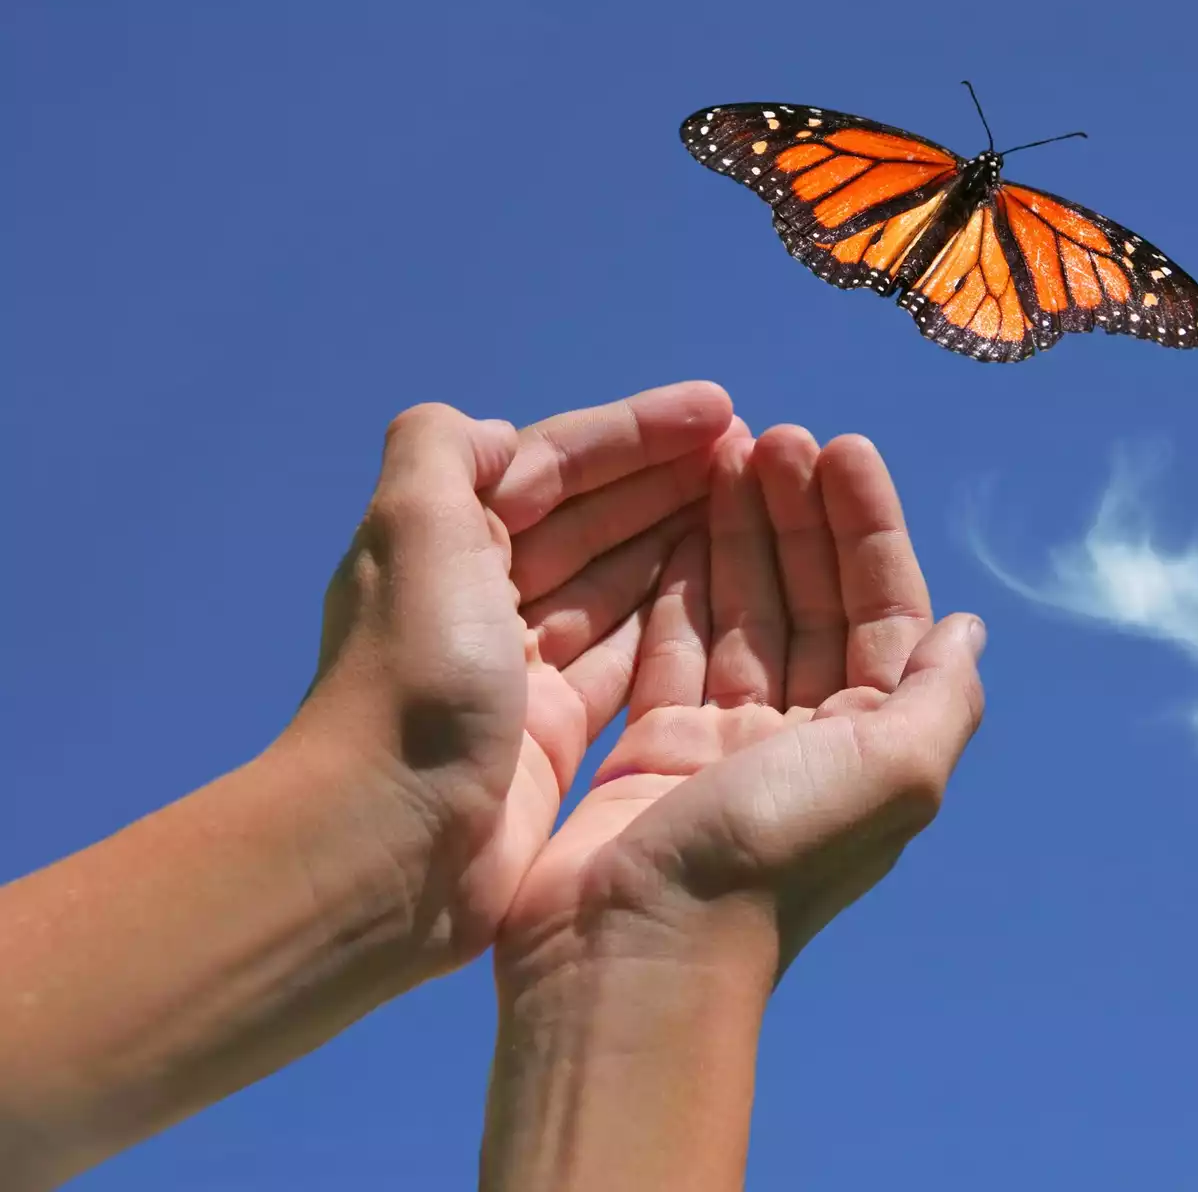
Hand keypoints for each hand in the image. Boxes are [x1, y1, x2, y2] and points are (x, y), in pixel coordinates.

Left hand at [288, 381, 740, 964]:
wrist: (387, 846)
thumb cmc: (411, 681)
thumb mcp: (413, 532)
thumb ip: (442, 452)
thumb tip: (500, 434)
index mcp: (443, 540)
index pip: (552, 465)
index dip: (635, 433)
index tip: (720, 408)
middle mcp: (478, 597)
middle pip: (589, 519)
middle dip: (667, 479)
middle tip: (754, 451)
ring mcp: (518, 669)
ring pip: (615, 582)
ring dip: (679, 538)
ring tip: (752, 506)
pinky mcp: (552, 732)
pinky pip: (626, 654)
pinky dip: (671, 616)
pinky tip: (725, 590)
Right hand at [494, 426, 988, 987]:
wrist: (632, 953)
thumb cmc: (768, 858)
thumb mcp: (894, 771)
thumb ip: (942, 698)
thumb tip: (970, 630)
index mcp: (874, 743)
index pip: (883, 609)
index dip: (868, 527)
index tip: (841, 447)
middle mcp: (809, 740)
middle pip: (813, 601)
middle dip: (800, 517)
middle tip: (774, 437)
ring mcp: (728, 744)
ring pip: (743, 614)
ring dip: (740, 535)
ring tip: (726, 454)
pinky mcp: (655, 749)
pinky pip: (674, 646)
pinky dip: (678, 585)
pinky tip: (676, 522)